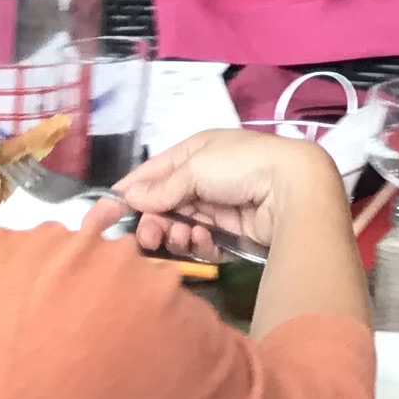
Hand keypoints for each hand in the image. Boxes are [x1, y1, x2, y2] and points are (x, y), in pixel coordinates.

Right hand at [108, 127, 347, 260]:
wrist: (292, 190)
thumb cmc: (242, 166)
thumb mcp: (197, 166)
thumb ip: (162, 186)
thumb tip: (128, 196)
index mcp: (197, 153)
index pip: (154, 172)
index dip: (130, 191)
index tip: (105, 213)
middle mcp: (206, 179)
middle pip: (164, 205)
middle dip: (153, 220)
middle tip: (148, 236)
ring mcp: (219, 208)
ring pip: (180, 228)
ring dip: (176, 234)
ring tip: (183, 236)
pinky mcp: (232, 236)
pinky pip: (203, 245)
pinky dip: (199, 245)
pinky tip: (204, 241)